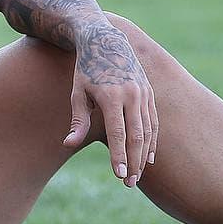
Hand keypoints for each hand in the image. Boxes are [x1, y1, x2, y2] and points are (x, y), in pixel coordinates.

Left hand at [63, 23, 158, 186]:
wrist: (106, 41)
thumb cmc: (86, 70)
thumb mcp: (77, 92)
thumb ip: (78, 119)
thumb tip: (68, 144)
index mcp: (112, 96)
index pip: (118, 133)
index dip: (119, 156)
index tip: (118, 175)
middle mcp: (131, 95)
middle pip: (136, 136)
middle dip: (133, 161)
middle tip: (128, 183)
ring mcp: (143, 93)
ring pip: (148, 131)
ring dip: (144, 155)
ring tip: (137, 175)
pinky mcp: (149, 92)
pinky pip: (154, 121)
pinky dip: (153, 140)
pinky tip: (150, 157)